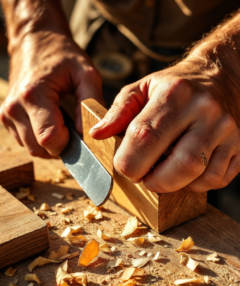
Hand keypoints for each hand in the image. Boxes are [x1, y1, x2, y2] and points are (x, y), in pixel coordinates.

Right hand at [0, 31, 102, 157]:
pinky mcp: (6, 118)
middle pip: (40, 148)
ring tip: (63, 124)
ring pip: (32, 149)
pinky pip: (26, 142)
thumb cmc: (64, 57)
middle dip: (62, 146)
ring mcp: (7, 114)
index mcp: (34, 95)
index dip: (69, 143)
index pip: (49, 139)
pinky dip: (41, 140)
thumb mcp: (86, 73)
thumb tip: (88, 133)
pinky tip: (52, 123)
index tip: (80, 133)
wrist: (36, 42)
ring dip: (51, 145)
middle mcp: (14, 107)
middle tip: (74, 129)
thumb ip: (91, 102)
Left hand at [89, 62, 239, 192]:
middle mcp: (207, 111)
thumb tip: (96, 135)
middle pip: (179, 165)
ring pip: (200, 177)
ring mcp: (229, 130)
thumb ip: (117, 112)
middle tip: (146, 175)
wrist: (220, 78)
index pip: (146, 137)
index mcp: (176, 94)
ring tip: (167, 169)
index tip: (125, 167)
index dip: (129, 163)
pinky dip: (197, 183)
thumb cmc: (175, 87)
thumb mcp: (141, 88)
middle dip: (154, 181)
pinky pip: (217, 180)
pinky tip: (188, 168)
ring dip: (176, 184)